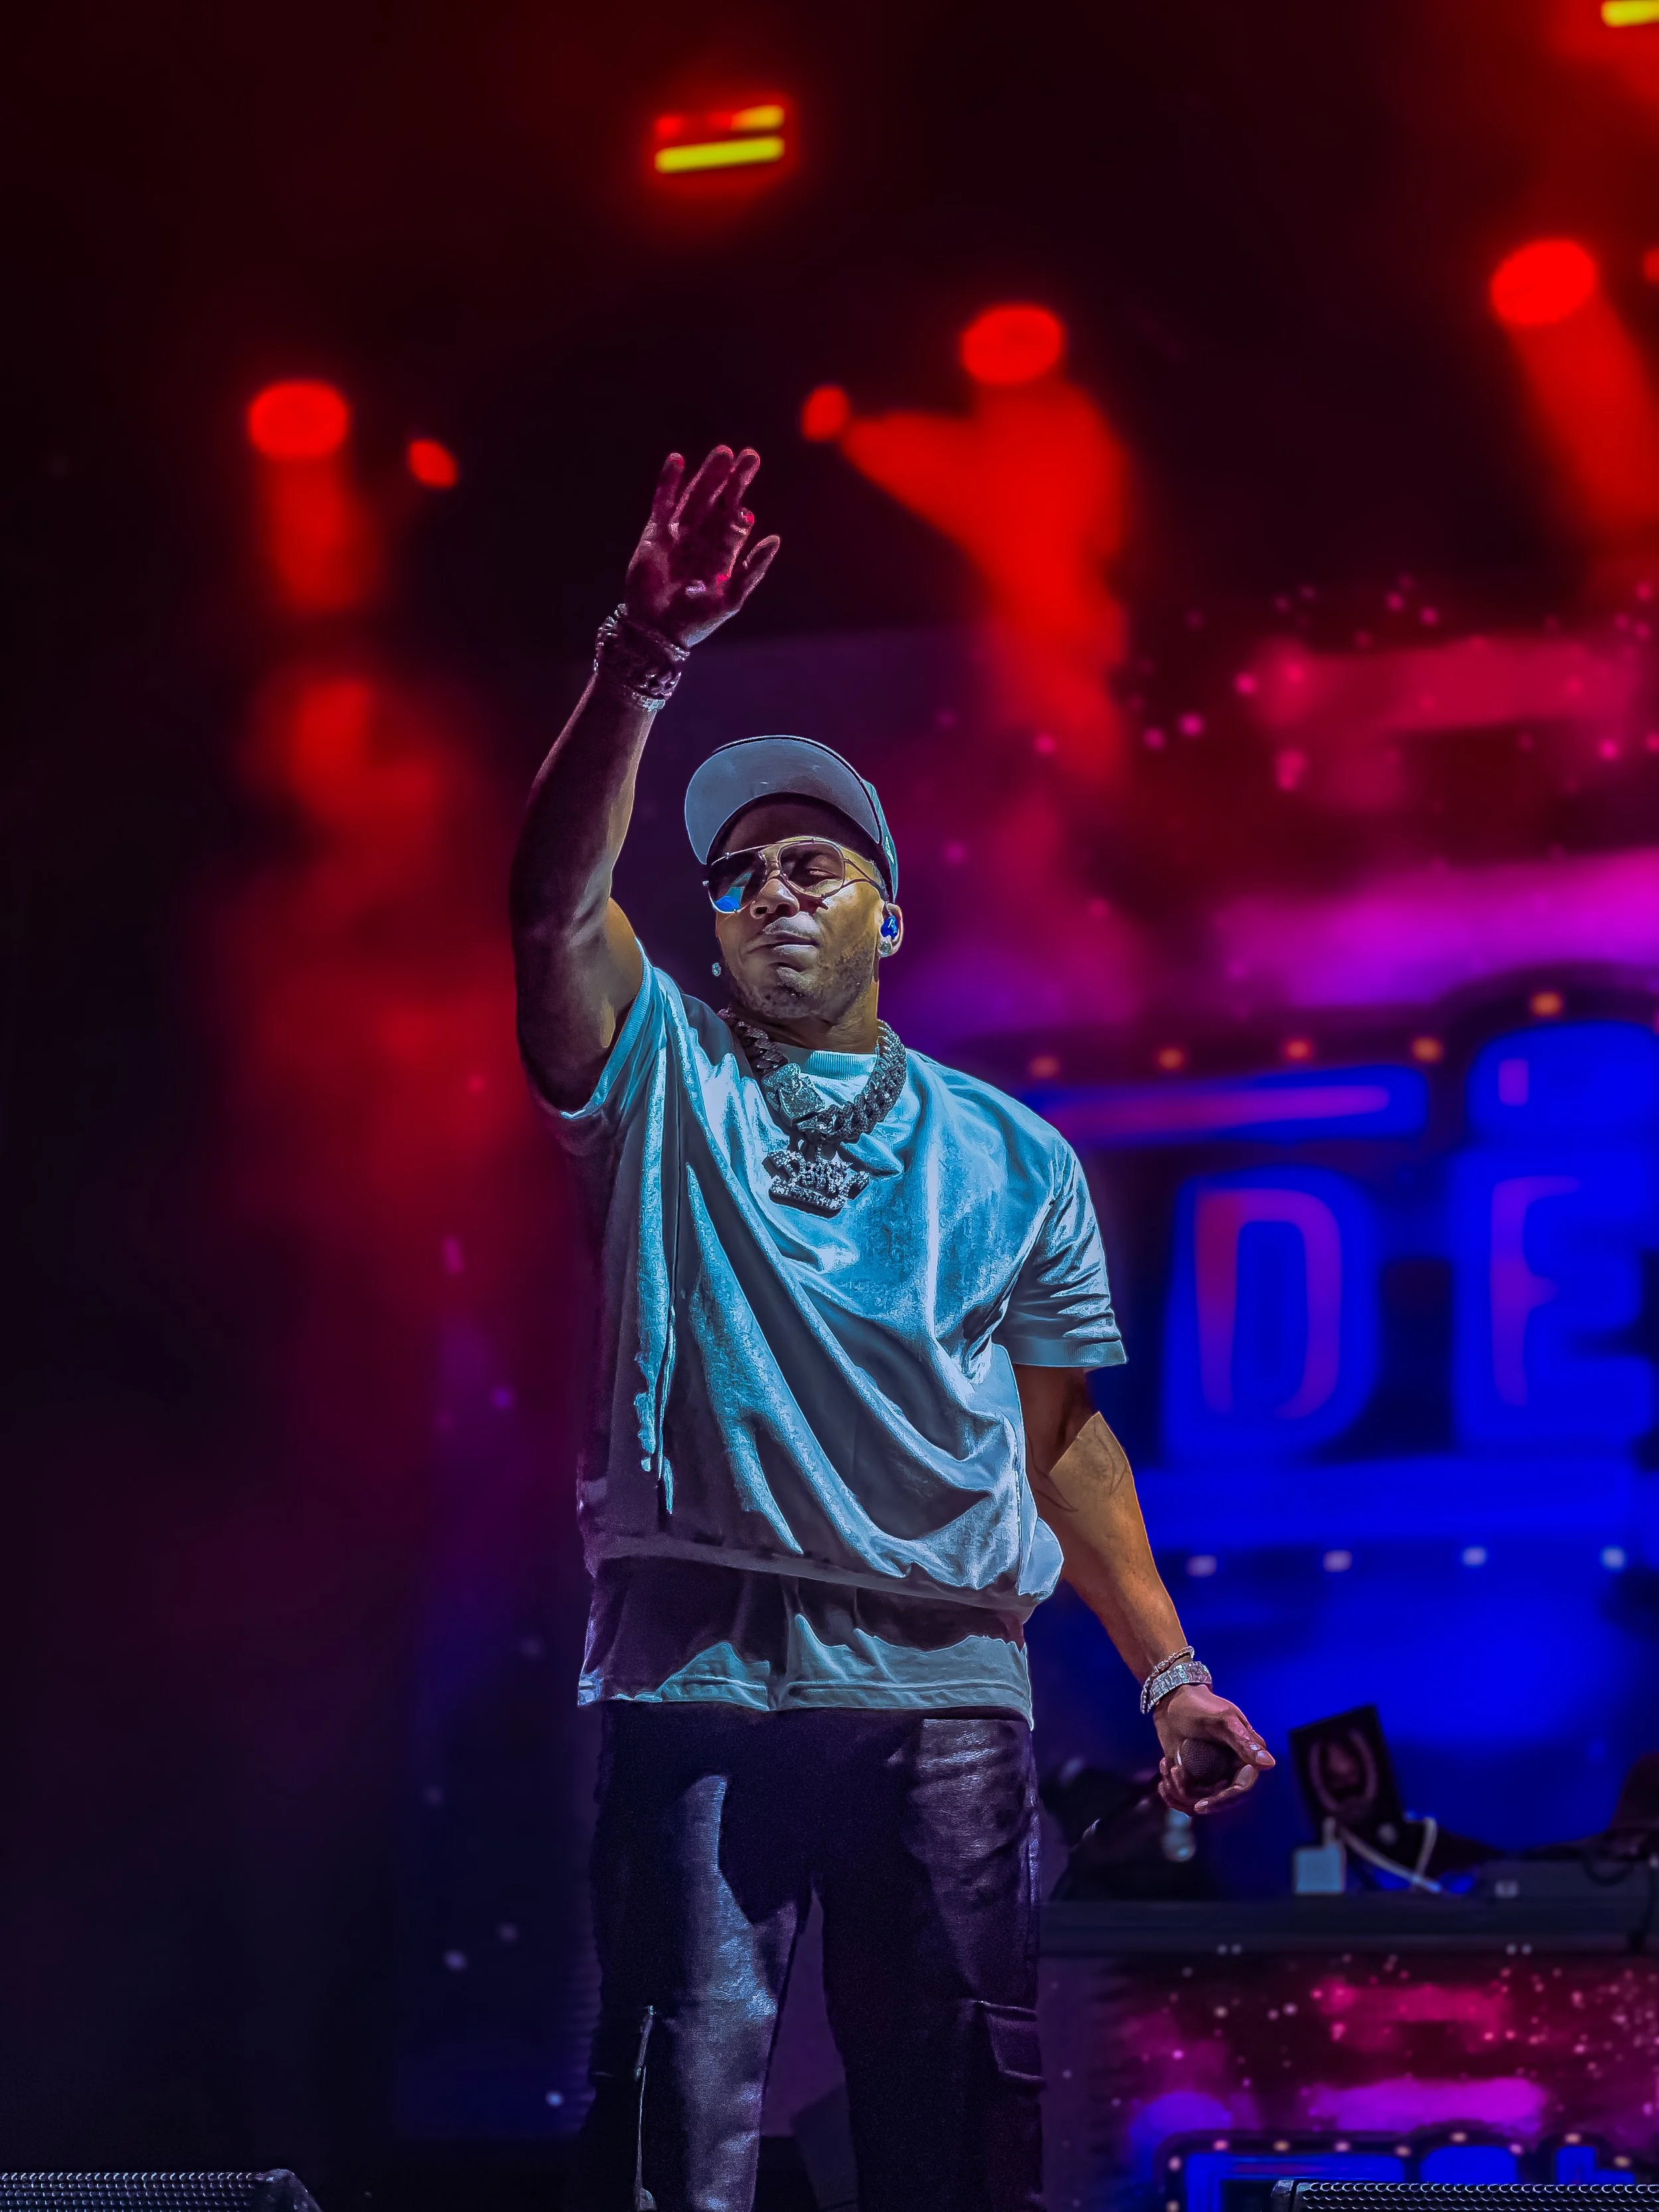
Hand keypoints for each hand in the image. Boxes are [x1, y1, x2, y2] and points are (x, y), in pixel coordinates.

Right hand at [625, 446, 780, 650]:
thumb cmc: (696, 621)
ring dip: (708, 475)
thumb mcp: (732, 597)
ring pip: (695, 498)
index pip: (736, 520)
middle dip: (733, 480)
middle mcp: (701, 541)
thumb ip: (753, 568)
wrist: (657, 632)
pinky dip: (668, 482)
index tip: (752, 474)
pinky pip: (662, 502)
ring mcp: (678, 536)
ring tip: (723, 452)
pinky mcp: (654, 534)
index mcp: (722, 555)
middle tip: (750, 456)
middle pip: (719, 503)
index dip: (743, 497)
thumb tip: (776, 538)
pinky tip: (678, 459)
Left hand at [1154, 1684, 1274, 1815]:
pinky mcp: (1196, 1777)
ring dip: (1178, 1790)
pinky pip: (1187, 1796)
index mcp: (1246, 1757)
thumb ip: (1243, 1742)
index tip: (1199, 1805)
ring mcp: (1214, 1775)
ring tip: (1167, 1764)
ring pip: (1199, 1800)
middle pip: (1219, 1801)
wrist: (1173, 1701)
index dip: (1221, 1800)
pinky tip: (1164, 1768)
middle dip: (1193, 1794)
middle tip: (1174, 1772)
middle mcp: (1233, 1770)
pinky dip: (1171, 1789)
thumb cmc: (1199, 1706)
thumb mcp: (1222, 1721)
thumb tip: (1268, 1764)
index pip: (1240, 1789)